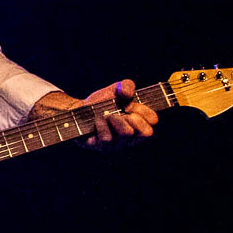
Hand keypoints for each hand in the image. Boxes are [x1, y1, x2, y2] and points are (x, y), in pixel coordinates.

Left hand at [33, 80, 157, 149]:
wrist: (79, 110)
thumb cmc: (102, 102)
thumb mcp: (116, 89)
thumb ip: (127, 85)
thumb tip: (127, 94)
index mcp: (140, 125)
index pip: (153, 121)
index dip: (143, 110)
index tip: (131, 105)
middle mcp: (132, 138)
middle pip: (146, 132)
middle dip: (133, 118)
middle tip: (121, 112)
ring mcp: (118, 145)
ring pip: (126, 133)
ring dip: (114, 118)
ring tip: (105, 115)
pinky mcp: (102, 147)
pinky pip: (107, 138)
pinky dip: (101, 124)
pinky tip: (96, 121)